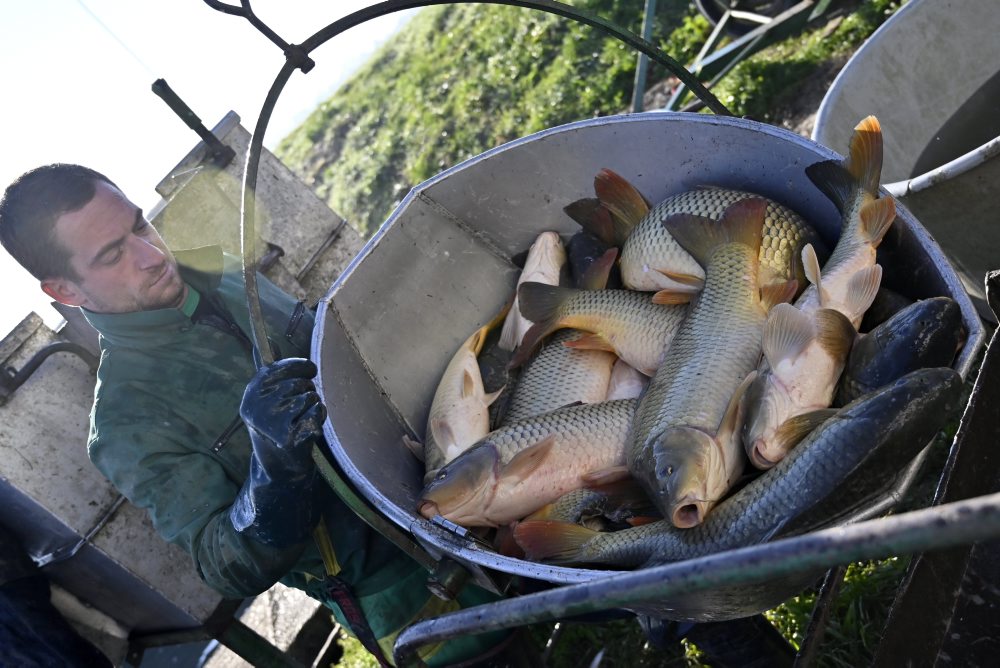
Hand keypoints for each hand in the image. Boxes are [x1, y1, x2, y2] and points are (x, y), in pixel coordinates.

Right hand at [240, 358, 325, 476]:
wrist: (279, 465)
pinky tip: (308, 429)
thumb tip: (265, 340)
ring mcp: (272, 423)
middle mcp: (257, 406)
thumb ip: (269, 370)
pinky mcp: (288, 438)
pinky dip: (319, 418)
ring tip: (300, 419)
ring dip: (313, 406)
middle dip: (307, 392)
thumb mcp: (267, 397)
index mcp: (252, 392)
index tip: (311, 371)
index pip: (283, 367)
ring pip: (311, 396)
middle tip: (298, 408)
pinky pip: (318, 411)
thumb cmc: (277, 423)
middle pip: (301, 383)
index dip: (302, 367)